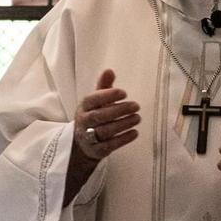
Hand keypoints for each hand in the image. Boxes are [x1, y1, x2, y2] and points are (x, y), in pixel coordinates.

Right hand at [64, 68, 139, 204]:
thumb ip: (104, 87)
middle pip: (100, 116)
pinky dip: (123, 139)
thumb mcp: (96, 101)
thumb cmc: (93, 116)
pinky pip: (110, 145)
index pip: (93, 100)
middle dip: (119, 110)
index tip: (124, 93)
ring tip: (137, 118)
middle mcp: (84, 122)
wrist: (82, 144)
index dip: (108, 96)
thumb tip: (109, 70)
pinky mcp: (96, 151)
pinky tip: (135, 133)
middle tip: (136, 106)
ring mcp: (88, 137)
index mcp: (83, 107)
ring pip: (105, 131)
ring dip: (124, 124)